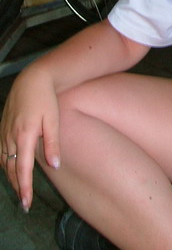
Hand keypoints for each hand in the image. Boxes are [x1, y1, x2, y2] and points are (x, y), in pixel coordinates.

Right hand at [0, 67, 59, 211]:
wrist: (32, 79)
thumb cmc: (46, 99)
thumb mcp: (54, 120)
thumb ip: (53, 143)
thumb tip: (54, 165)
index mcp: (24, 135)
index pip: (22, 168)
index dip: (24, 187)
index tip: (26, 203)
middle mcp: (11, 136)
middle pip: (11, 168)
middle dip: (17, 186)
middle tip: (24, 203)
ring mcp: (4, 132)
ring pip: (4, 161)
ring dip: (11, 176)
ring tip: (19, 188)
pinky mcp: (2, 127)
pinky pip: (1, 151)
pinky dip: (5, 163)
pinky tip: (11, 168)